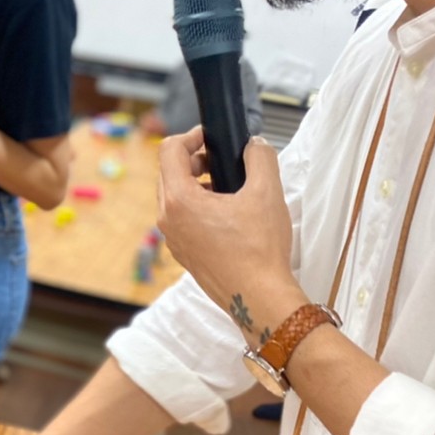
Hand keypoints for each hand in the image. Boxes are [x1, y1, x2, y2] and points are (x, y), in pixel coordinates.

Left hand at [156, 129, 305, 345]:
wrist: (259, 298)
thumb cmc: (259, 250)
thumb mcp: (266, 192)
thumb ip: (260, 157)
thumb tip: (254, 145)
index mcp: (179, 201)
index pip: (169, 150)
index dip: (191, 136)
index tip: (211, 138)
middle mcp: (168, 220)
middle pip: (168, 173)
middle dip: (193, 160)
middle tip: (220, 160)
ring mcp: (173, 240)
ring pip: (173, 198)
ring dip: (195, 184)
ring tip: (226, 185)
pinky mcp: (184, 254)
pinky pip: (181, 220)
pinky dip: (197, 207)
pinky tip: (226, 212)